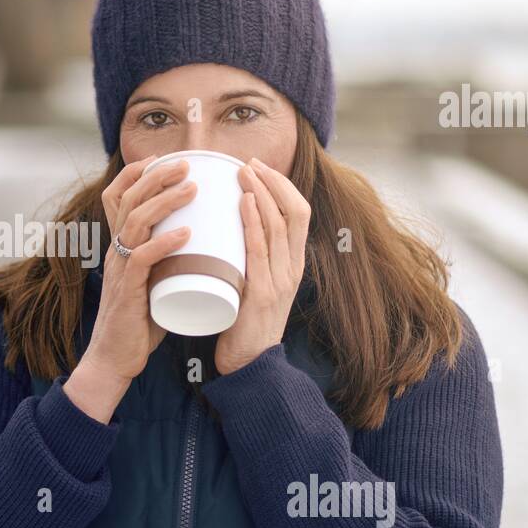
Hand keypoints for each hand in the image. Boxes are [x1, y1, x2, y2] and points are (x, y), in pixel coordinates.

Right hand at [82, 154, 197, 382]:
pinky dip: (164, 243)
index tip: (161, 160)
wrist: (115, 358)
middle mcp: (116, 252)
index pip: (116, 198)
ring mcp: (119, 269)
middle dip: (156, 177)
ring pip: (135, 223)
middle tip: (185, 164)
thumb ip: (168, 260)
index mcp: (120, 246)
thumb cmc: (138, 321)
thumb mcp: (152, 280)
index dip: (134, 174)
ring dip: (164, 202)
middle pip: (128, 201)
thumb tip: (203, 244)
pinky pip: (141, 259)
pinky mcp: (127, 291)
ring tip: (191, 188)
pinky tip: (185, 233)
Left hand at [214, 156, 311, 375]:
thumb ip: (248, 259)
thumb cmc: (244, 323)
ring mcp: (281, 280)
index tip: (258, 168)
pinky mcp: (263, 292)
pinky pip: (260, 249)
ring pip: (278, 224)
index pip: (298, 213)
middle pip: (294, 211)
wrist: (249, 364)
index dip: (282, 186)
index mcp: (293, 264)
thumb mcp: (253, 283)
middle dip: (272, 181)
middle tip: (247, 163)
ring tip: (243, 172)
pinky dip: (253, 221)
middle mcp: (293, 268)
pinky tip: (244, 202)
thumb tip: (228, 229)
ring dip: (261, 193)